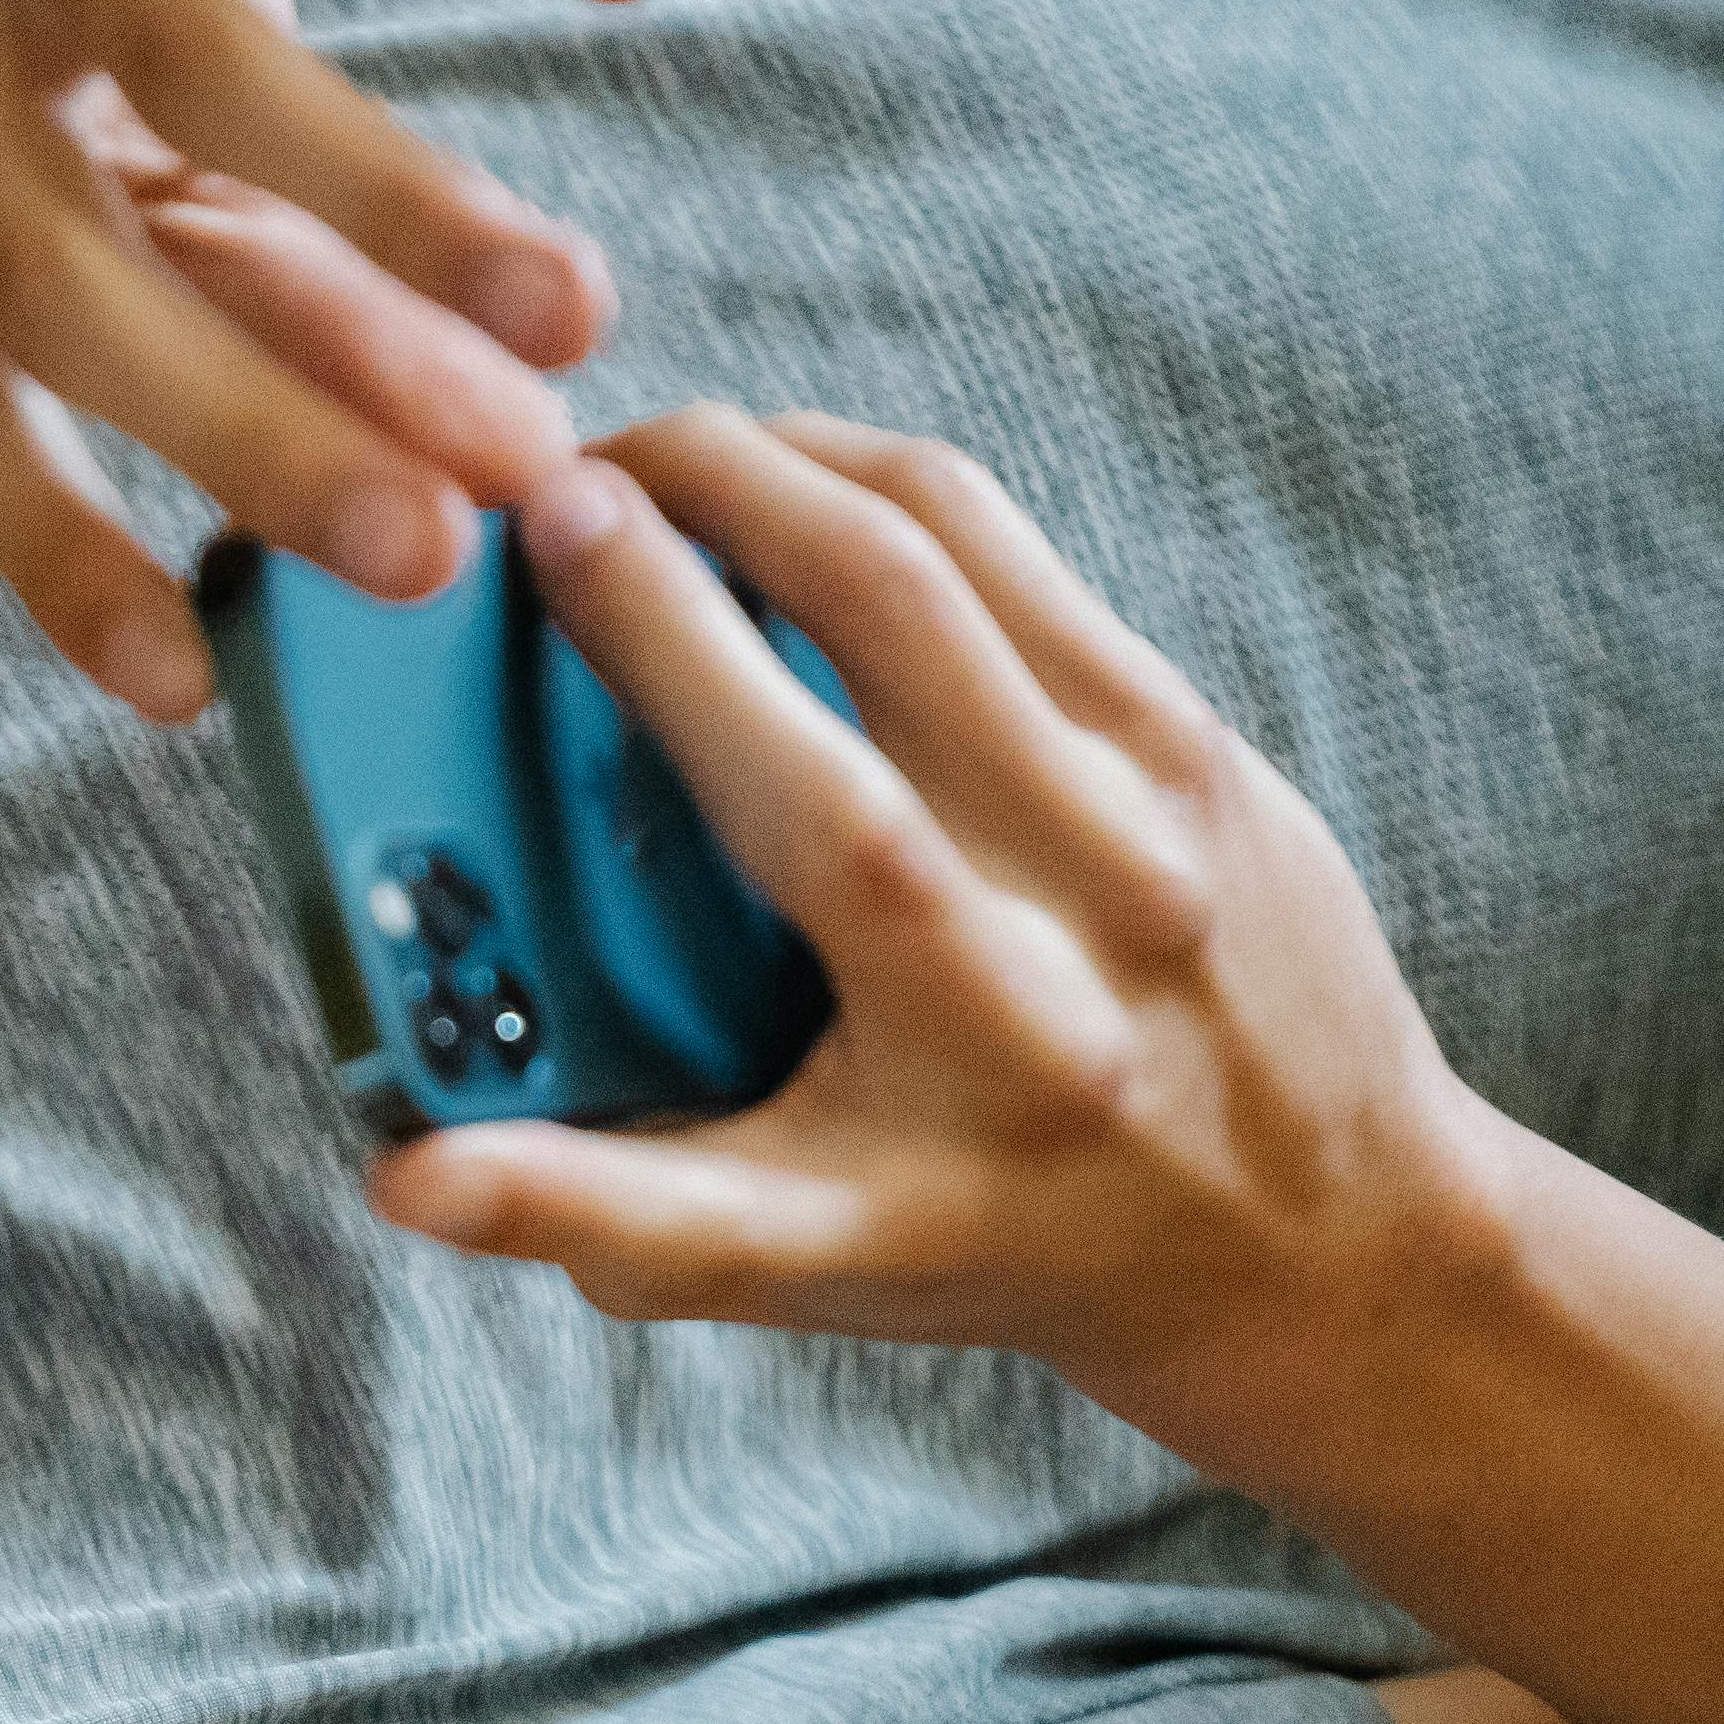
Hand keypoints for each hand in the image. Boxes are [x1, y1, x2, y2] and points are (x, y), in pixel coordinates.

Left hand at [0, 0, 666, 722]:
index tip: (189, 691)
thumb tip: (448, 484)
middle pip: (58, 273)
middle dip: (254, 423)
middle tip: (448, 541)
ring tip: (568, 319)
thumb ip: (257, 300)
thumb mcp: (125, 131)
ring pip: (198, 62)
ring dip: (395, 207)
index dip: (52, 547)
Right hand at [374, 409, 1517, 1441]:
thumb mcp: (808, 1266)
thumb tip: (405, 1175)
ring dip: (800, 458)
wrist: (1318, 1238)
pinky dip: (893, 497)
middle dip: (717, 483)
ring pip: (965, 535)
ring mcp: (1162, 787)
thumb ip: (605, 1215)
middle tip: (575, 463)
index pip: (815, 799)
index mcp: (979, 1024)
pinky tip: (801, 503)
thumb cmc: (1022, 1245)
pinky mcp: (1197, 729)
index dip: (671, 644)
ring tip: (674, 462)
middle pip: (892, 598)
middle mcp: (1090, 885)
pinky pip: (1025, 556)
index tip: (545, 534)